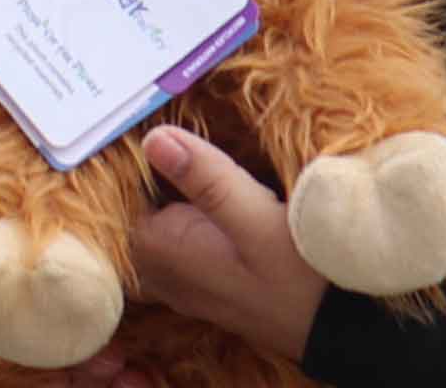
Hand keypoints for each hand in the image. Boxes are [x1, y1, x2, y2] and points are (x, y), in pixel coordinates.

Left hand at [91, 123, 324, 363]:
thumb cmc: (301, 277)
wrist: (339, 330)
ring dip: (144, 188)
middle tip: (124, 117)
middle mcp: (160, 269)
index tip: (112, 115)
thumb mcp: (258, 220)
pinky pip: (165, 236)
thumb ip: (206, 179)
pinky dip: (165, 206)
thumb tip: (154, 138)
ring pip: (141, 225)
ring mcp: (180, 278)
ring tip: (149, 136)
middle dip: (119, 171)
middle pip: (119, 212)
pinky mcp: (202, 277)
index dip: (107, 157)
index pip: (106, 199)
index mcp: (160, 251)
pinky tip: (181, 177)